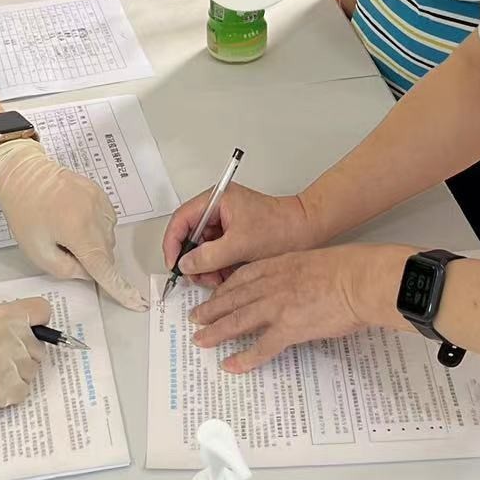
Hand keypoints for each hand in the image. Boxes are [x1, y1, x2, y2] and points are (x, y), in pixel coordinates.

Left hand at [0, 140, 146, 309]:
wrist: (24, 174)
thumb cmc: (25, 212)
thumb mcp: (37, 251)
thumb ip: (65, 269)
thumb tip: (87, 272)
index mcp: (78, 232)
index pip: (104, 267)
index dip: (120, 288)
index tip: (137, 301)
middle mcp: (95, 215)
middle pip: (105, 253)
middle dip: (90, 260)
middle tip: (62, 248)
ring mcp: (100, 201)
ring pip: (107, 237)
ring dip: (93, 243)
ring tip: (65, 229)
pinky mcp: (100, 193)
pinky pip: (106, 220)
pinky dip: (95, 227)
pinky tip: (74, 219)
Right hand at [0, 297, 48, 441]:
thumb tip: (19, 331)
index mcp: (1, 316)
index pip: (42, 311)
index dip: (37, 322)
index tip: (29, 330)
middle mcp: (12, 338)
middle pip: (39, 345)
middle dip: (25, 352)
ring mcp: (10, 366)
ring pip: (32, 370)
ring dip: (18, 373)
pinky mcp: (5, 393)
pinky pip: (23, 391)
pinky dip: (11, 393)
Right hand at [161, 183, 322, 289]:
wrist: (307, 230)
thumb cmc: (280, 228)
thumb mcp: (240, 245)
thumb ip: (208, 256)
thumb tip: (185, 264)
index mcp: (217, 199)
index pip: (182, 219)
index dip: (173, 242)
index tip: (174, 264)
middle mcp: (218, 207)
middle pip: (191, 234)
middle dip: (193, 259)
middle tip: (199, 278)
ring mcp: (226, 220)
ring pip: (203, 246)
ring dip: (206, 266)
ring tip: (216, 279)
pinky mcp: (235, 233)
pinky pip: (217, 251)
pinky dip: (218, 265)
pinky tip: (225, 276)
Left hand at [190, 244, 411, 372]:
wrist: (359, 279)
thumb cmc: (347, 268)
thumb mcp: (315, 261)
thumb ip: (299, 274)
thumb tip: (299, 287)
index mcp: (279, 265)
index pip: (242, 277)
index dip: (224, 289)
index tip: (214, 296)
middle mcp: (272, 284)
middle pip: (233, 298)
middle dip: (211, 309)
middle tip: (195, 318)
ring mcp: (277, 307)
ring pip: (238, 320)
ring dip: (216, 331)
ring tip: (201, 340)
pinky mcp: (289, 328)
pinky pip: (261, 347)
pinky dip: (244, 358)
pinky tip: (230, 365)